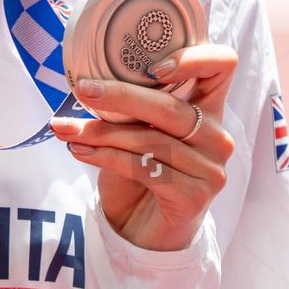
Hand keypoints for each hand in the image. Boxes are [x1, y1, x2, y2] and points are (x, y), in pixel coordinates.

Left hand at [50, 43, 237, 251]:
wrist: (146, 230)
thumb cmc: (141, 172)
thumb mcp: (137, 132)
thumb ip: (131, 109)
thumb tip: (87, 85)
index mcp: (209, 108)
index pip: (221, 65)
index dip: (191, 58)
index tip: (150, 67)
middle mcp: (217, 136)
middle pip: (170, 108)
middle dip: (120, 96)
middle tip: (83, 90)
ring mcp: (210, 169)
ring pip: (151, 140)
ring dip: (101, 133)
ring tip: (67, 130)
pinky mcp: (195, 197)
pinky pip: (145, 169)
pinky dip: (106, 158)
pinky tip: (80, 151)